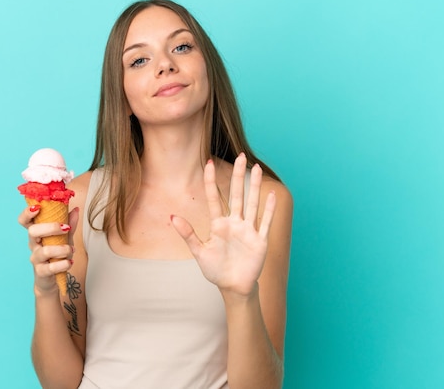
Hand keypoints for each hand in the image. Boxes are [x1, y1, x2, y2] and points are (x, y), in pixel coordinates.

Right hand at [18, 206, 78, 295]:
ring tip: (71, 250)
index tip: (38, 207)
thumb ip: (70, 224)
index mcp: (37, 233)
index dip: (27, 213)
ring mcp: (36, 259)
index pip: (24, 221)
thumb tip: (76, 209)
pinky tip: (69, 262)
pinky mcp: (41, 272)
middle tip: (66, 228)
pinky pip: (51, 267)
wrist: (54, 279)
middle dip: (51, 228)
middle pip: (32, 231)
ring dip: (62, 249)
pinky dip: (63, 264)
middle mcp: (33, 244)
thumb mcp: (65, 238)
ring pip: (45, 251)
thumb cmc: (57, 255)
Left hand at [171, 154, 275, 296]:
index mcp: (218, 225)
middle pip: (236, 195)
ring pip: (252, 204)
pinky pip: (264, 222)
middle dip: (237, 176)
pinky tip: (271, 194)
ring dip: (255, 186)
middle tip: (239, 156)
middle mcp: (234, 224)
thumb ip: (188, 234)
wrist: (233, 287)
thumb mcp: (199, 252)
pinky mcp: (259, 241)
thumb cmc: (216, 270)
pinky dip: (268, 209)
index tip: (208, 163)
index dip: (211, 181)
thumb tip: (172, 216)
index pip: (214, 198)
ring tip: (257, 168)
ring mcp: (248, 231)